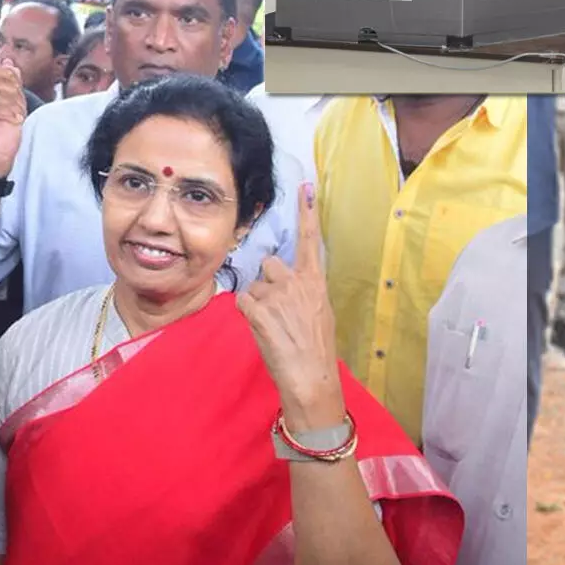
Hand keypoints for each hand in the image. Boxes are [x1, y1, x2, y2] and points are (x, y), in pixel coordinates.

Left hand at [238, 183, 344, 428]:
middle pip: (270, 264)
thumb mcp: (321, 314)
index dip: (307, 213)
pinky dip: (248, 315)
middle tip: (277, 311)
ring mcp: (276, 293)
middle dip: (268, 282)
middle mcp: (296, 281)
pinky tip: (263, 331)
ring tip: (272, 326)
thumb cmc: (317, 350)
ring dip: (257, 301)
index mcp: (315, 282)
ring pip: (254, 286)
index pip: (310, 240)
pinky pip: (243, 301)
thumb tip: (292, 288)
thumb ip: (305, 293)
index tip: (305, 188)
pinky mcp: (257, 308)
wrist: (310, 376)